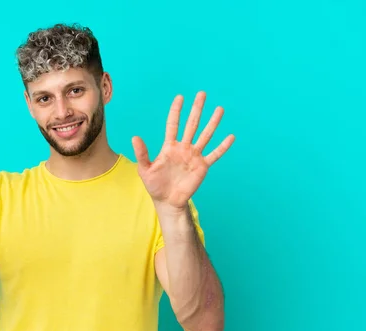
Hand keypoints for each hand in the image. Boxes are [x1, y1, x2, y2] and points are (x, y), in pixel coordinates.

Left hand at [132, 91, 234, 211]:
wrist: (167, 201)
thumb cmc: (154, 185)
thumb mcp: (145, 169)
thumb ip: (142, 153)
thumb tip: (134, 137)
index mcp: (169, 146)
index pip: (173, 124)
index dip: (176, 111)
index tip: (180, 97)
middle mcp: (183, 148)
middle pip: (191, 125)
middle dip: (196, 109)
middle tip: (202, 94)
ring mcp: (194, 156)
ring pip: (205, 135)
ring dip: (212, 123)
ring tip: (219, 109)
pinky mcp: (202, 167)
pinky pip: (214, 154)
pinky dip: (223, 147)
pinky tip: (231, 137)